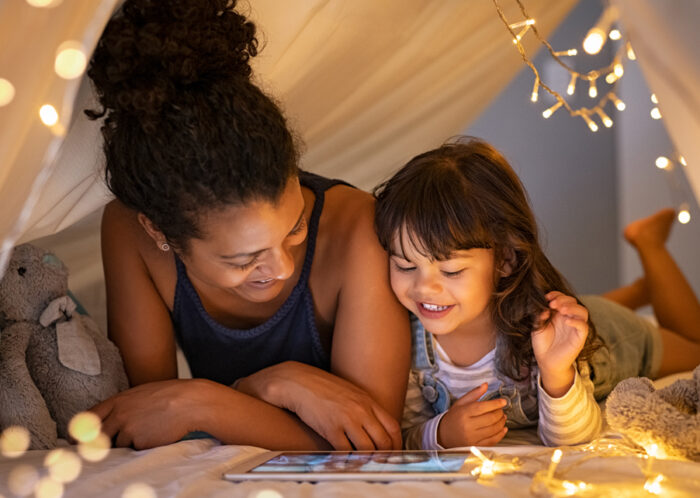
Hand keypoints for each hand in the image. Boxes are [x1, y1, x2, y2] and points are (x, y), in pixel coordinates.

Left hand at [90, 379, 211, 448]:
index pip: (90, 417)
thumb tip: (111, 420)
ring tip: (148, 430)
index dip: (83, 430)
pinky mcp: (139, 443)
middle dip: (100, 443)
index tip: (77, 439)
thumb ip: (124, 406)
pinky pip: (135, 450)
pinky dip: (143, 446)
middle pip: (98, 436)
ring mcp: (128, 429)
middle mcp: (119, 415)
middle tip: (103, 447)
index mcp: (119, 400)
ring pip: (119, 445)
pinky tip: (156, 435)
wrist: (191, 402)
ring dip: (128, 443)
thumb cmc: (170, 395)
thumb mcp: (142, 394)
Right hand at [235, 361, 400, 450]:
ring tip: (364, 465)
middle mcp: (361, 410)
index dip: (396, 444)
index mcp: (367, 401)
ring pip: (367, 449)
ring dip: (367, 460)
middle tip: (380, 463)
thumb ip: (364, 408)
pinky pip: (346, 452)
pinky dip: (348, 460)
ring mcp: (346, 419)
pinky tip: (347, 462)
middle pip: (383, 441)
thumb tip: (374, 427)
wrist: (298, 382)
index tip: (393, 453)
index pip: (393, 427)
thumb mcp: (349, 393)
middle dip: (384, 456)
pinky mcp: (330, 428)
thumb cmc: (323, 388)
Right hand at [437, 383, 507, 447]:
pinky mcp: (476, 446)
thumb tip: (486, 385)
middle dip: (500, 413)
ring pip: (493, 429)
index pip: (483, 407)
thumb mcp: (461, 403)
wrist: (444, 434)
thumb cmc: (453, 417)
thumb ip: (474, 394)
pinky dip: (500, 434)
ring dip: (501, 422)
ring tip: (502, 417)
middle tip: (501, 410)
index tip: (503, 401)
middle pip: (490, 418)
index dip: (496, 404)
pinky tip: (503, 428)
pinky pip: (493, 440)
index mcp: (464, 413)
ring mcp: (472, 437)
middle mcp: (468, 426)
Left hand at [531, 291, 588, 395]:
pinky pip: (583, 327)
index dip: (557, 295)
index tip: (547, 297)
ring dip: (572, 308)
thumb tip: (544, 308)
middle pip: (574, 302)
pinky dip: (577, 322)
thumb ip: (540, 316)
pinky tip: (566, 321)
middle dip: (564, 299)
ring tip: (561, 309)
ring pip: (583, 312)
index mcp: (559, 314)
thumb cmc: (542, 343)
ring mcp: (575, 328)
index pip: (564, 298)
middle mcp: (569, 318)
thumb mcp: (537, 326)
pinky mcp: (579, 338)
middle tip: (552, 304)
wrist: (545, 361)